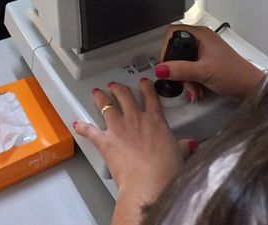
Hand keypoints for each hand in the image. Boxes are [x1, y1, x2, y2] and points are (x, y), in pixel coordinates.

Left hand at [74, 79, 193, 203]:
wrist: (150, 183)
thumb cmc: (166, 171)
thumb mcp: (179, 154)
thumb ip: (182, 146)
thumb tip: (190, 145)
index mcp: (155, 120)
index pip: (150, 96)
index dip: (146, 87)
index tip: (143, 83)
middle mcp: (136, 119)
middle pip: (125, 95)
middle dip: (119, 88)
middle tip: (115, 85)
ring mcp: (119, 128)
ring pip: (107, 106)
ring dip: (100, 98)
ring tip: (97, 93)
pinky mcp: (106, 141)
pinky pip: (91, 131)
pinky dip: (83, 128)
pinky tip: (78, 125)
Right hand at [155, 25, 264, 99]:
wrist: (250, 88)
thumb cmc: (235, 74)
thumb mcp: (203, 72)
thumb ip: (180, 70)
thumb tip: (160, 69)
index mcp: (201, 35)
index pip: (173, 33)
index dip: (166, 49)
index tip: (165, 65)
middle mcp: (202, 40)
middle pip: (177, 51)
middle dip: (177, 70)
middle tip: (180, 80)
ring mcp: (204, 52)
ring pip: (183, 63)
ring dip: (185, 79)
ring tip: (193, 90)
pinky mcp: (207, 63)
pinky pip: (191, 70)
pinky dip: (191, 81)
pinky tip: (197, 90)